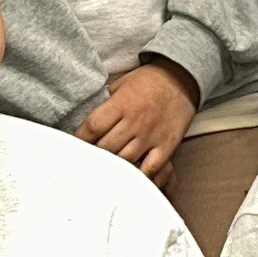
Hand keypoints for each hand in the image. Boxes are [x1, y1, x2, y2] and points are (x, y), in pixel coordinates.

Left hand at [78, 59, 198, 179]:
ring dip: (112, 166)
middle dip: (94, 154)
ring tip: (105, 168)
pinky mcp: (166, 146)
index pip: (93, 127)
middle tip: (88, 158)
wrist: (182, 79)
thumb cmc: (149, 81)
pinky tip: (129, 177)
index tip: (75, 144)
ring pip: (124, 161)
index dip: (80, 139)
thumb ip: (105, 102)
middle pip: (106, 148)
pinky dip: (139, 176)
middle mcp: (135, 121)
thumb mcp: (122, 84)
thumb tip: (86, 120)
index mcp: (122, 104)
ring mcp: (151, 136)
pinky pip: (150, 168)